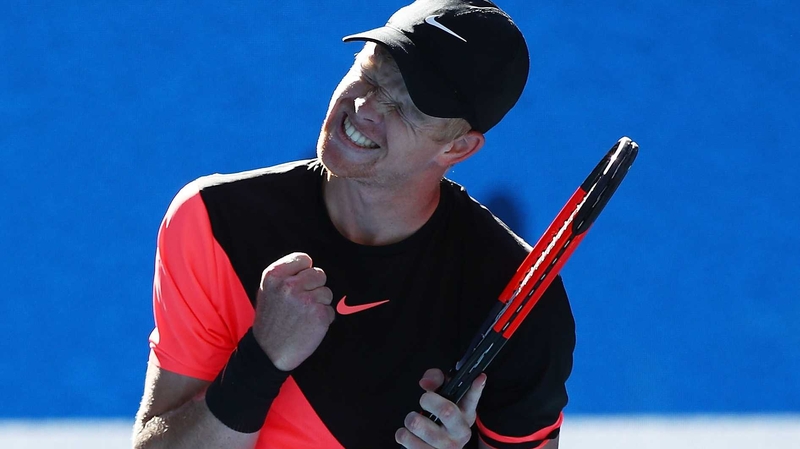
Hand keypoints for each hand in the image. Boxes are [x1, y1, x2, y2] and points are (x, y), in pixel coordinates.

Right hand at [252, 252, 334, 370]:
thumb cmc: (270, 320)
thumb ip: (287, 275)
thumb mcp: (267, 291)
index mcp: (274, 276)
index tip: (299, 284)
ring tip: (303, 316)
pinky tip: (308, 326)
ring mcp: (306, 300)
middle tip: (301, 303)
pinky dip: (323, 319)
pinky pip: (330, 310)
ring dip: (320, 304)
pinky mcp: (319, 315)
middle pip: (319, 274)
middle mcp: (290, 285)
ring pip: (327, 292)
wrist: (268, 352)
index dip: (304, 272)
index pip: (304, 259)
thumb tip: (310, 266)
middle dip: (314, 287)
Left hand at [395, 368, 487, 448]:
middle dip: (428, 399)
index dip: (476, 387)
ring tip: (415, 421)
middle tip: (424, 400)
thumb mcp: (444, 398)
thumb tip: (426, 382)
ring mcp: (446, 447)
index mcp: (466, 415)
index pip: (472, 399)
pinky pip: (406, 440)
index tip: (480, 377)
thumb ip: (436, 381)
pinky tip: (409, 434)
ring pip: (418, 425)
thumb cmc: (442, 421)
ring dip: (410, 419)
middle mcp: (459, 433)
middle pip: (446, 410)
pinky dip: (402, 434)